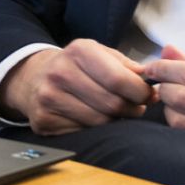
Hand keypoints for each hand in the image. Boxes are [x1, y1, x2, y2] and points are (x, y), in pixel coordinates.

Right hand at [0, 39, 155, 133]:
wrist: (34, 77)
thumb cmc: (76, 66)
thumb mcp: (99, 54)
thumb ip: (127, 66)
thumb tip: (151, 81)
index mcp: (79, 51)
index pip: (119, 79)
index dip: (141, 92)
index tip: (149, 95)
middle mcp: (61, 72)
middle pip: (112, 104)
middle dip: (132, 109)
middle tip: (136, 107)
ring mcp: (49, 98)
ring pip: (100, 122)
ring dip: (116, 121)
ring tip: (116, 112)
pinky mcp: (44, 121)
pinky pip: (84, 133)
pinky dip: (95, 130)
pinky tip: (93, 118)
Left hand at [141, 45, 184, 184]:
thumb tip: (170, 51)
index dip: (165, 69)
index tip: (152, 67)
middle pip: (181, 97)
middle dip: (162, 89)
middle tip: (158, 87)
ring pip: (180, 122)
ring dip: (168, 112)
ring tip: (173, 107)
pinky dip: (178, 132)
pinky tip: (182, 127)